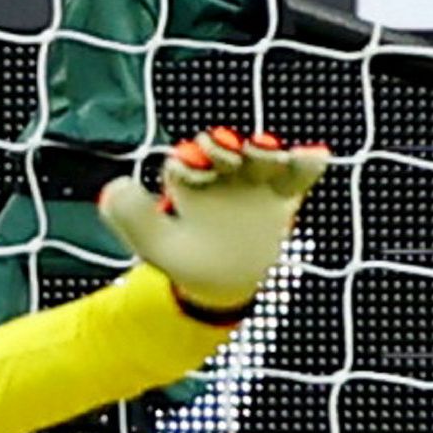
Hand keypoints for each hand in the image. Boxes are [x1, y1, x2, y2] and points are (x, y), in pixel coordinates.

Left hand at [97, 126, 330, 311]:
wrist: (223, 283)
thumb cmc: (186, 260)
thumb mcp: (155, 245)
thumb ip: (131, 218)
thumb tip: (115, 186)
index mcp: (189, 179)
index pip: (187, 160)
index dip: (190, 161)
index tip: (192, 170)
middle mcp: (222, 173)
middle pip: (226, 149)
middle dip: (226, 148)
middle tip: (231, 154)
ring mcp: (254, 182)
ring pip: (262, 158)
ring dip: (265, 151)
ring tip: (269, 153)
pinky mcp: (282, 195)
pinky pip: (298, 176)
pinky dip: (307, 164)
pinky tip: (317, 156)